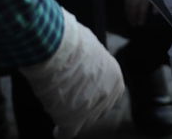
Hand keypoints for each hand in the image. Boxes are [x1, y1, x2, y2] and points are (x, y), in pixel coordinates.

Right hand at [20, 9, 125, 138]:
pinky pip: (67, 132)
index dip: (93, 93)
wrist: (56, 48)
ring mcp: (91, 110)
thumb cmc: (70, 42)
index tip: (82, 91)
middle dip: (84, 106)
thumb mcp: (90, 47)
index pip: (107, 94)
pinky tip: (56, 131)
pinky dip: (60, 132)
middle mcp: (107, 96)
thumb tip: (85, 60)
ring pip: (81, 120)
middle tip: (69, 99)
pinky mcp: (73, 120)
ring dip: (70, 114)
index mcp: (115, 77)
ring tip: (56, 103)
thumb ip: (92, 61)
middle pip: (95, 109)